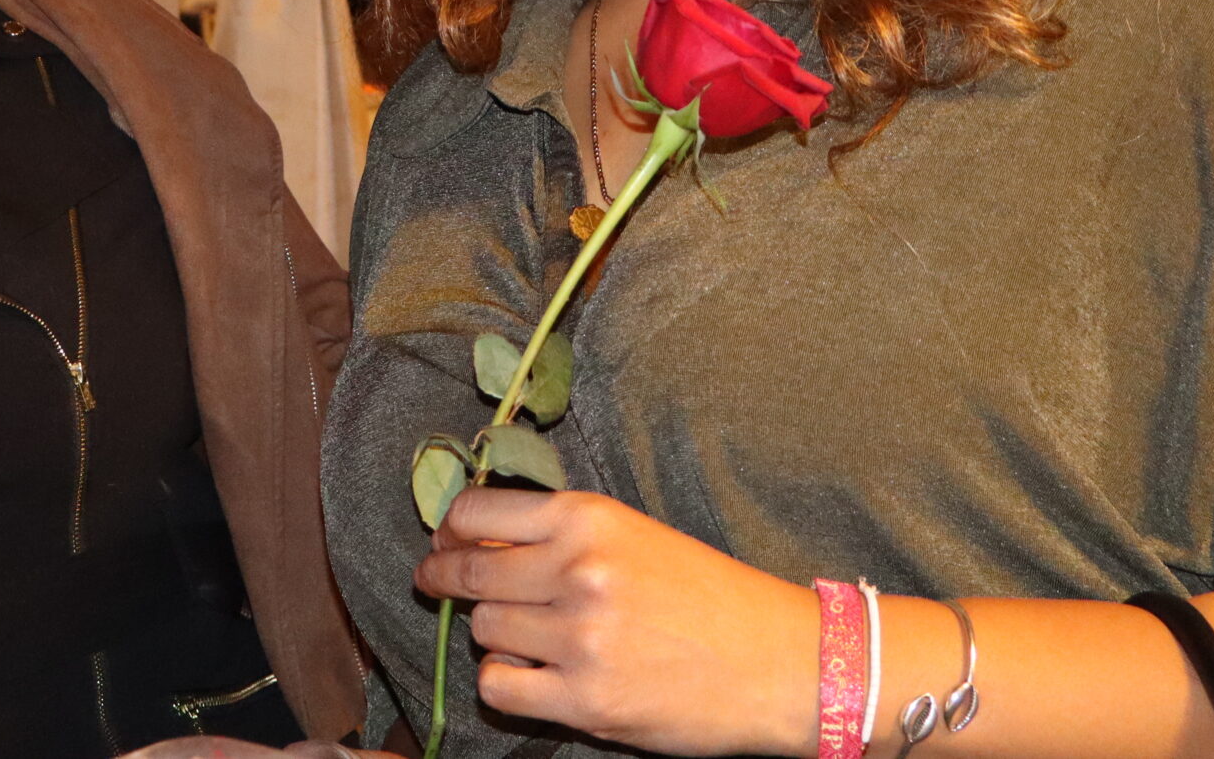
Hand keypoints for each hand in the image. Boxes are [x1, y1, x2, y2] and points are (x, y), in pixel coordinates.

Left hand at [414, 488, 816, 757]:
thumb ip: (559, 536)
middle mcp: (577, 569)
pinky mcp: (586, 700)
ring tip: (520, 635)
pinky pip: (498, 685)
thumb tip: (476, 541)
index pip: (476, 513)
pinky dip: (504, 680)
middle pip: (468, 574)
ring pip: (482, 629)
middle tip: (434, 583)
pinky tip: (528, 673)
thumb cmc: (708, 596)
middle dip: (442, 580)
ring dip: (490, 633)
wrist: (779, 663)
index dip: (450, 530)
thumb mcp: (633, 536)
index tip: (444, 541)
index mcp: (587, 517)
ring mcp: (579, 637)